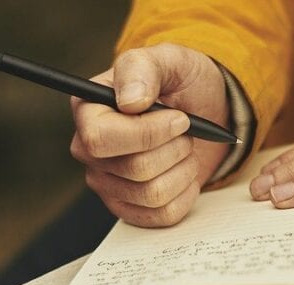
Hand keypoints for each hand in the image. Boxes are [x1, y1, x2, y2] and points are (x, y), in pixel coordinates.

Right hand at [70, 43, 229, 226]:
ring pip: (153, 194)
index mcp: (88, 110)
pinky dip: (186, 193)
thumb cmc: (180, 82)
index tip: (179, 118)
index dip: (146, 134)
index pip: (100, 139)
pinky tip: (184, 171)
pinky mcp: (129, 207)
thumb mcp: (168, 60)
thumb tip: (130, 102)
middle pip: (135, 169)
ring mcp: (107, 183)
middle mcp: (89, 150)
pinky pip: (163, 215)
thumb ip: (144, 69)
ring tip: (185, 149)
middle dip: (175, 148)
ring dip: (184, 169)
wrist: (204, 110)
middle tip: (185, 130)